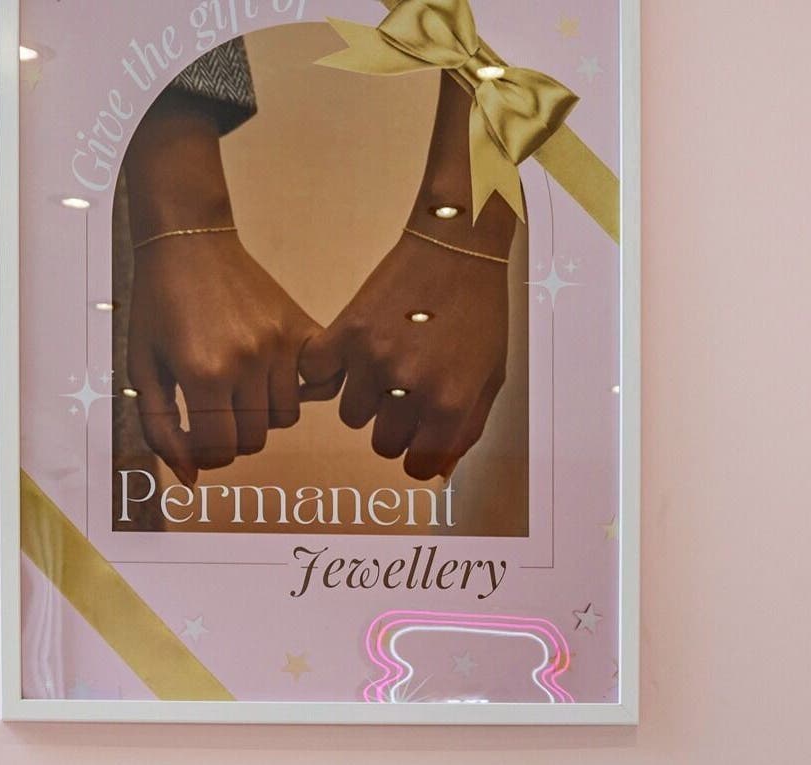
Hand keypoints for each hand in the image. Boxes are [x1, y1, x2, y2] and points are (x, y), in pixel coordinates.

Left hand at [118, 92, 317, 483]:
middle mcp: (247, 361)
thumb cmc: (157, 305)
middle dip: (232, 437)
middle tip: (214, 412)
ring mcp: (280, 344)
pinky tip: (276, 377)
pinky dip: (302, 390)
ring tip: (239, 388)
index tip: (197, 438)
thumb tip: (190, 477)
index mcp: (204, 373)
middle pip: (255, 440)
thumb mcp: (142, 369)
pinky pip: (318, 384)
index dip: (206, 456)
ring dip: (261, 415)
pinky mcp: (300, 328)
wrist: (189, 242)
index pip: (221, 450)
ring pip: (284, 419)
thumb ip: (161, 429)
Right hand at [300, 232, 510, 480]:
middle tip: (406, 395)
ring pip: (352, 416)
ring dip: (366, 399)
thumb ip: (467, 429)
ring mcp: (374, 360)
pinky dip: (329, 371)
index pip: (417, 466)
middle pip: (382, 445)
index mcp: (449, 403)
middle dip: (394, 427)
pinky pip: (319, 376)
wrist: (456, 246)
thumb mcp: (490, 375)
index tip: (417, 438)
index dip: (418, 456)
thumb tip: (438, 472)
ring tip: (385, 365)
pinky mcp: (347, 332)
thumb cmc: (480, 312)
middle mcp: (410, 388)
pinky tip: (349, 356)